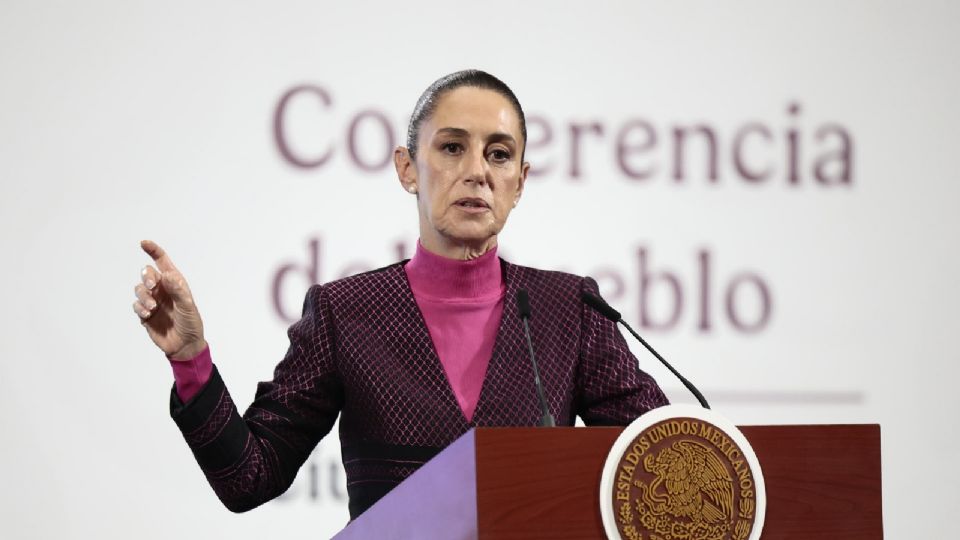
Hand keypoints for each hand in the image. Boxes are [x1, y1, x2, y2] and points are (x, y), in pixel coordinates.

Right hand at [133, 240, 206, 360]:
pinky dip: (140, 308)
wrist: (185, 345)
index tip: (144, 243)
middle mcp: (162, 289)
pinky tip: (148, 315)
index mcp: (174, 283)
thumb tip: (167, 275)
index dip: (153, 251)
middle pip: (147, 274)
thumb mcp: (187, 306)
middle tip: (152, 284)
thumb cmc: (191, 323)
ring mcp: (153, 301)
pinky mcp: (145, 314)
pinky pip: (136, 305)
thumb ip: (178, 290)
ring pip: (139, 289)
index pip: (162, 262)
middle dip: (146, 276)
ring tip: (153, 308)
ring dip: (143, 296)